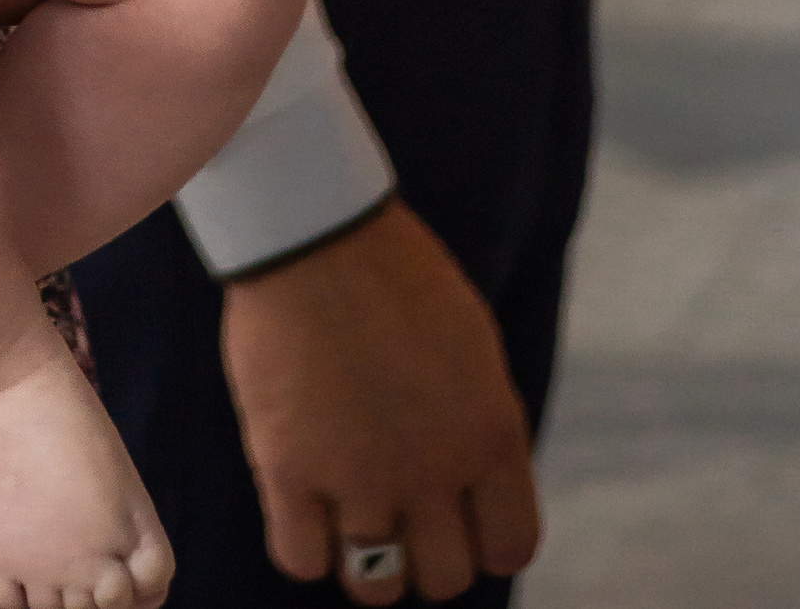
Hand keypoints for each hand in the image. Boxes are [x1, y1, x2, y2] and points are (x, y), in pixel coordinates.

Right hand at [219, 202, 538, 599]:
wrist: (312, 228)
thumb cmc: (394, 272)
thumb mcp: (472, 347)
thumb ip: (479, 425)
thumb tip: (473, 490)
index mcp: (490, 434)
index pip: (511, 547)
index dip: (483, 541)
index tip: (457, 517)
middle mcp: (433, 470)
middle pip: (443, 580)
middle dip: (424, 556)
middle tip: (398, 514)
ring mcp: (359, 477)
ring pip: (374, 586)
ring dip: (365, 561)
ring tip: (349, 519)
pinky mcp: (288, 469)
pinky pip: (302, 559)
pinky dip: (305, 544)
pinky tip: (301, 504)